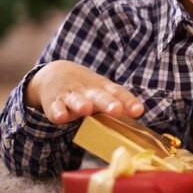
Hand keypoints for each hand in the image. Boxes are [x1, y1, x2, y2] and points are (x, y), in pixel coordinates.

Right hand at [25, 60, 143, 123]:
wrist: (54, 73)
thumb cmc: (87, 89)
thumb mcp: (103, 92)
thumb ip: (119, 104)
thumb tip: (138, 119)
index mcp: (104, 88)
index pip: (119, 93)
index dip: (129, 102)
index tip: (138, 110)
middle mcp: (89, 91)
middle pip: (99, 96)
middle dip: (108, 103)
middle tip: (116, 109)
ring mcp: (71, 95)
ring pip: (76, 99)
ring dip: (81, 104)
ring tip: (86, 109)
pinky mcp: (54, 102)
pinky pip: (55, 107)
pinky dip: (57, 111)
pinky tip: (61, 117)